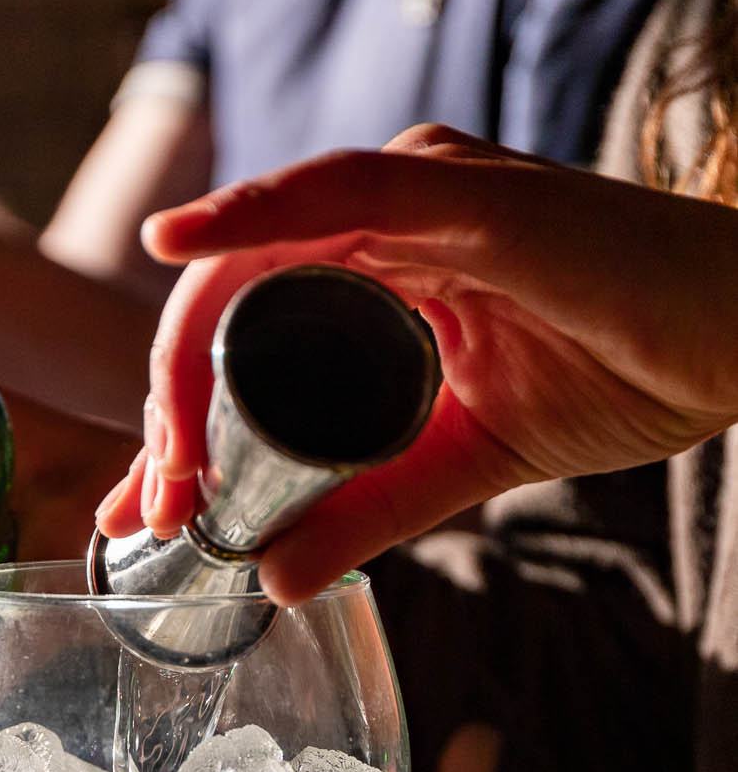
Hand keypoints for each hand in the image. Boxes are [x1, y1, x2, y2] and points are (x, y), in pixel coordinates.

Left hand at [96, 126, 737, 599]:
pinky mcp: (473, 199)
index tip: (146, 507)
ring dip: (191, 355)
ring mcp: (427, 194)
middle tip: (152, 504)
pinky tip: (176, 242)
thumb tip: (273, 579)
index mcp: (382, 262)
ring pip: (262, 254)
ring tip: (164, 453)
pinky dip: (252, 213)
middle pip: (231, 295)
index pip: (242, 327)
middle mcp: (389, 213)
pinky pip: (341, 192)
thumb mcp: (465, 458)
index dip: (178, 416)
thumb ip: (370, 508)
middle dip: (170, 404)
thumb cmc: (626, 369)